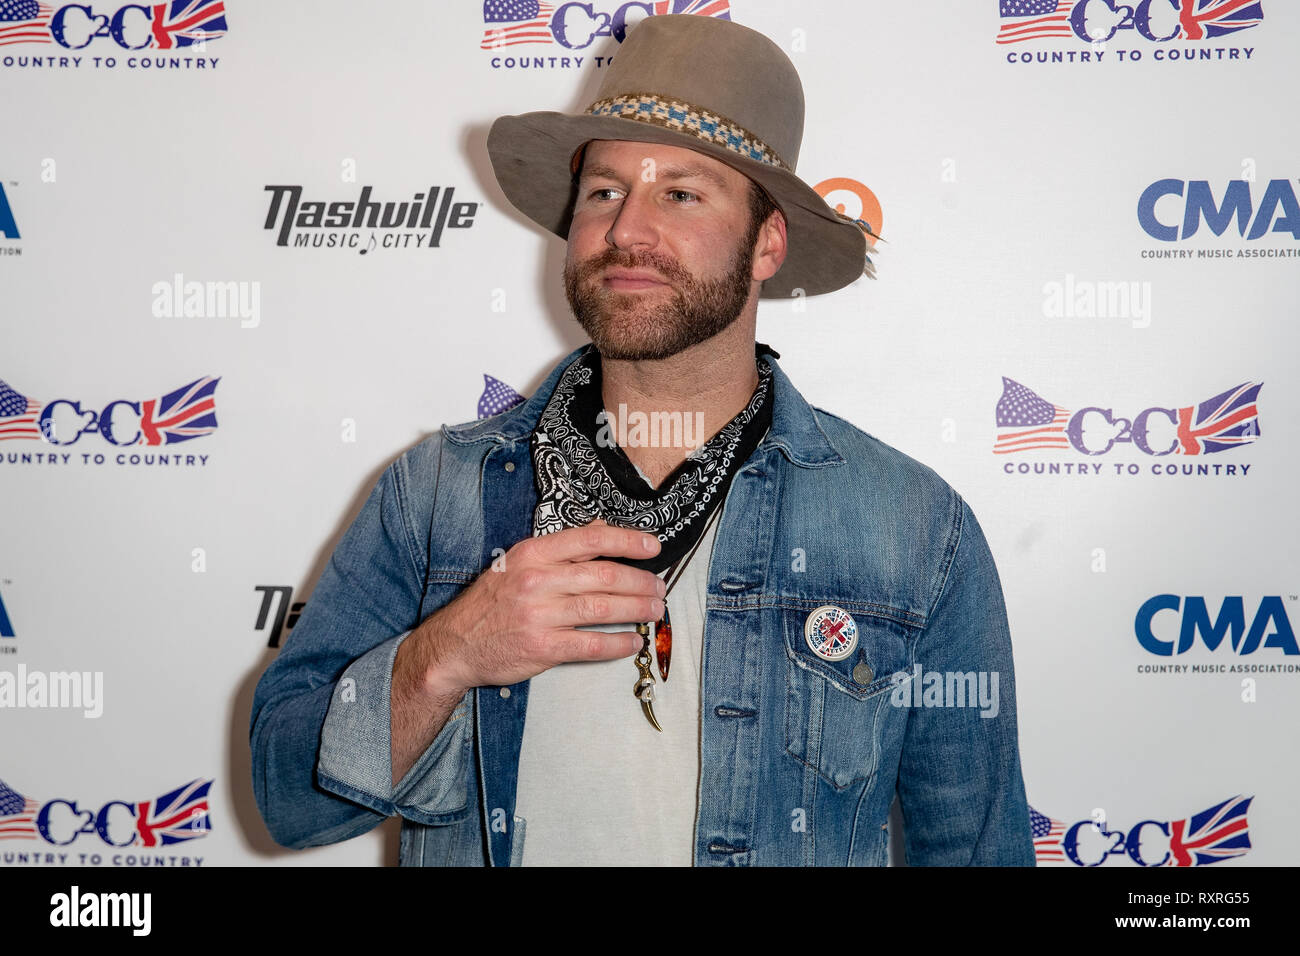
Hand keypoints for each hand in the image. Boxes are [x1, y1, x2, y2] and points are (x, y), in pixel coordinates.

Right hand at [408, 519, 664, 694]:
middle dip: (640, 581)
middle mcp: (537, 581)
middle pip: (605, 576)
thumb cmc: (490, 603)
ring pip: (603, 609)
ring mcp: (539, 615)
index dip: (627, 541)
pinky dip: (618, 643)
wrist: (454, 645)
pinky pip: (591, 645)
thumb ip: (562, 548)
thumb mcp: (518, 563)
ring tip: (654, 610)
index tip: (653, 546)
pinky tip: (633, 641)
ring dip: (636, 609)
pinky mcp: (542, 648)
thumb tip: (602, 529)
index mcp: (532, 554)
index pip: (590, 540)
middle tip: (658, 587)